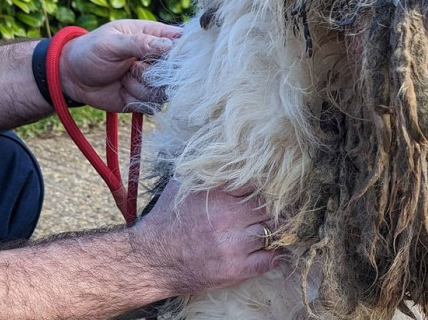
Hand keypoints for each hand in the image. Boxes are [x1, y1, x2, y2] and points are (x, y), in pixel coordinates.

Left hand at [59, 19, 182, 110]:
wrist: (72, 77)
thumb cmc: (91, 51)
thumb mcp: (112, 42)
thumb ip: (140, 43)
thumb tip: (168, 46)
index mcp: (156, 36)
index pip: (182, 43)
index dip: (178, 54)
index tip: (157, 58)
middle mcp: (160, 59)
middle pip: (177, 72)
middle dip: (151, 73)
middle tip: (131, 66)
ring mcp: (155, 80)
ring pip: (165, 90)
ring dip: (140, 87)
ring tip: (123, 77)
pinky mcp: (148, 98)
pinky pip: (155, 105)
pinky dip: (137, 100)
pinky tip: (124, 90)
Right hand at [131, 181, 281, 294]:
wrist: (150, 260)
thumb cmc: (165, 220)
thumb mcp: (182, 185)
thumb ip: (208, 173)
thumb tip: (227, 158)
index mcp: (219, 195)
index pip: (257, 185)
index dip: (264, 188)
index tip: (268, 191)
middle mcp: (229, 218)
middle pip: (269, 208)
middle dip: (274, 208)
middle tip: (277, 210)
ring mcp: (235, 245)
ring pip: (273, 232)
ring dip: (277, 230)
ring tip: (277, 228)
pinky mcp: (236, 269)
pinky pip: (269, 260)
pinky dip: (277, 255)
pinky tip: (276, 251)